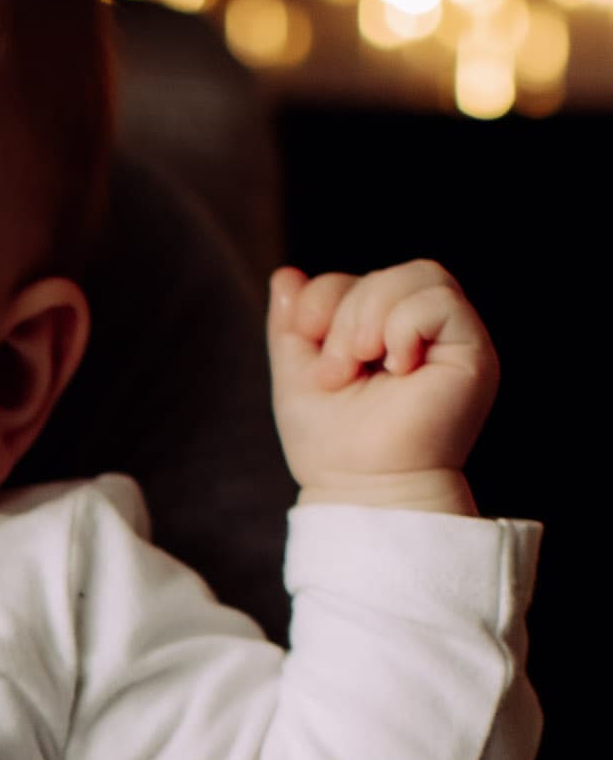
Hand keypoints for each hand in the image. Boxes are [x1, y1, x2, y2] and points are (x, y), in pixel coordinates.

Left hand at [266, 260, 496, 512]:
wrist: (360, 485)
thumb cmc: (331, 441)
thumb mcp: (296, 373)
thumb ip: (291, 324)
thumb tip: (286, 276)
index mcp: (383, 333)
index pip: (358, 278)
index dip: (324, 295)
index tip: (305, 336)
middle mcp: (422, 333)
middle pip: (388, 274)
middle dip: (347, 312)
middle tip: (337, 369)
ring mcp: (451, 341)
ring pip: (420, 275)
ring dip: (372, 316)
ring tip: (363, 363)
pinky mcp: (472, 353)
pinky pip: (441, 301)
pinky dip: (404, 326)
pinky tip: (396, 366)